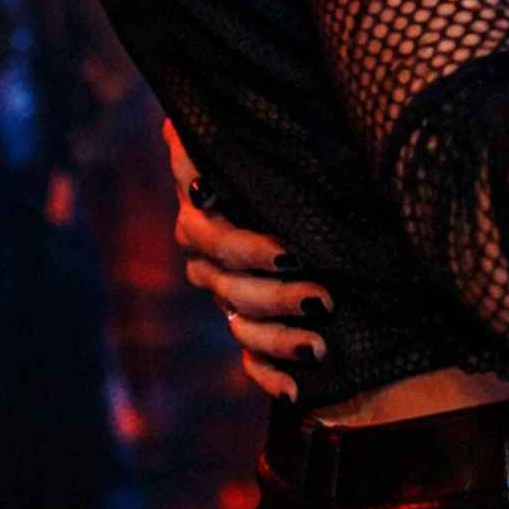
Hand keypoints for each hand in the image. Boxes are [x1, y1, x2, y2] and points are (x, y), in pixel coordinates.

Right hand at [163, 119, 334, 402]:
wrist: (295, 171)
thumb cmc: (279, 139)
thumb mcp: (264, 128)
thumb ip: (223, 126)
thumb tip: (183, 119)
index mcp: (204, 206)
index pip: (213, 234)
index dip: (249, 247)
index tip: (293, 251)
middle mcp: (205, 252)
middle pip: (229, 284)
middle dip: (278, 292)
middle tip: (325, 295)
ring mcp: (223, 291)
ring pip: (239, 323)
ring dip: (278, 338)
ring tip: (320, 344)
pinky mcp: (246, 322)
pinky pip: (248, 360)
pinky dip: (269, 376)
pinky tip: (297, 389)